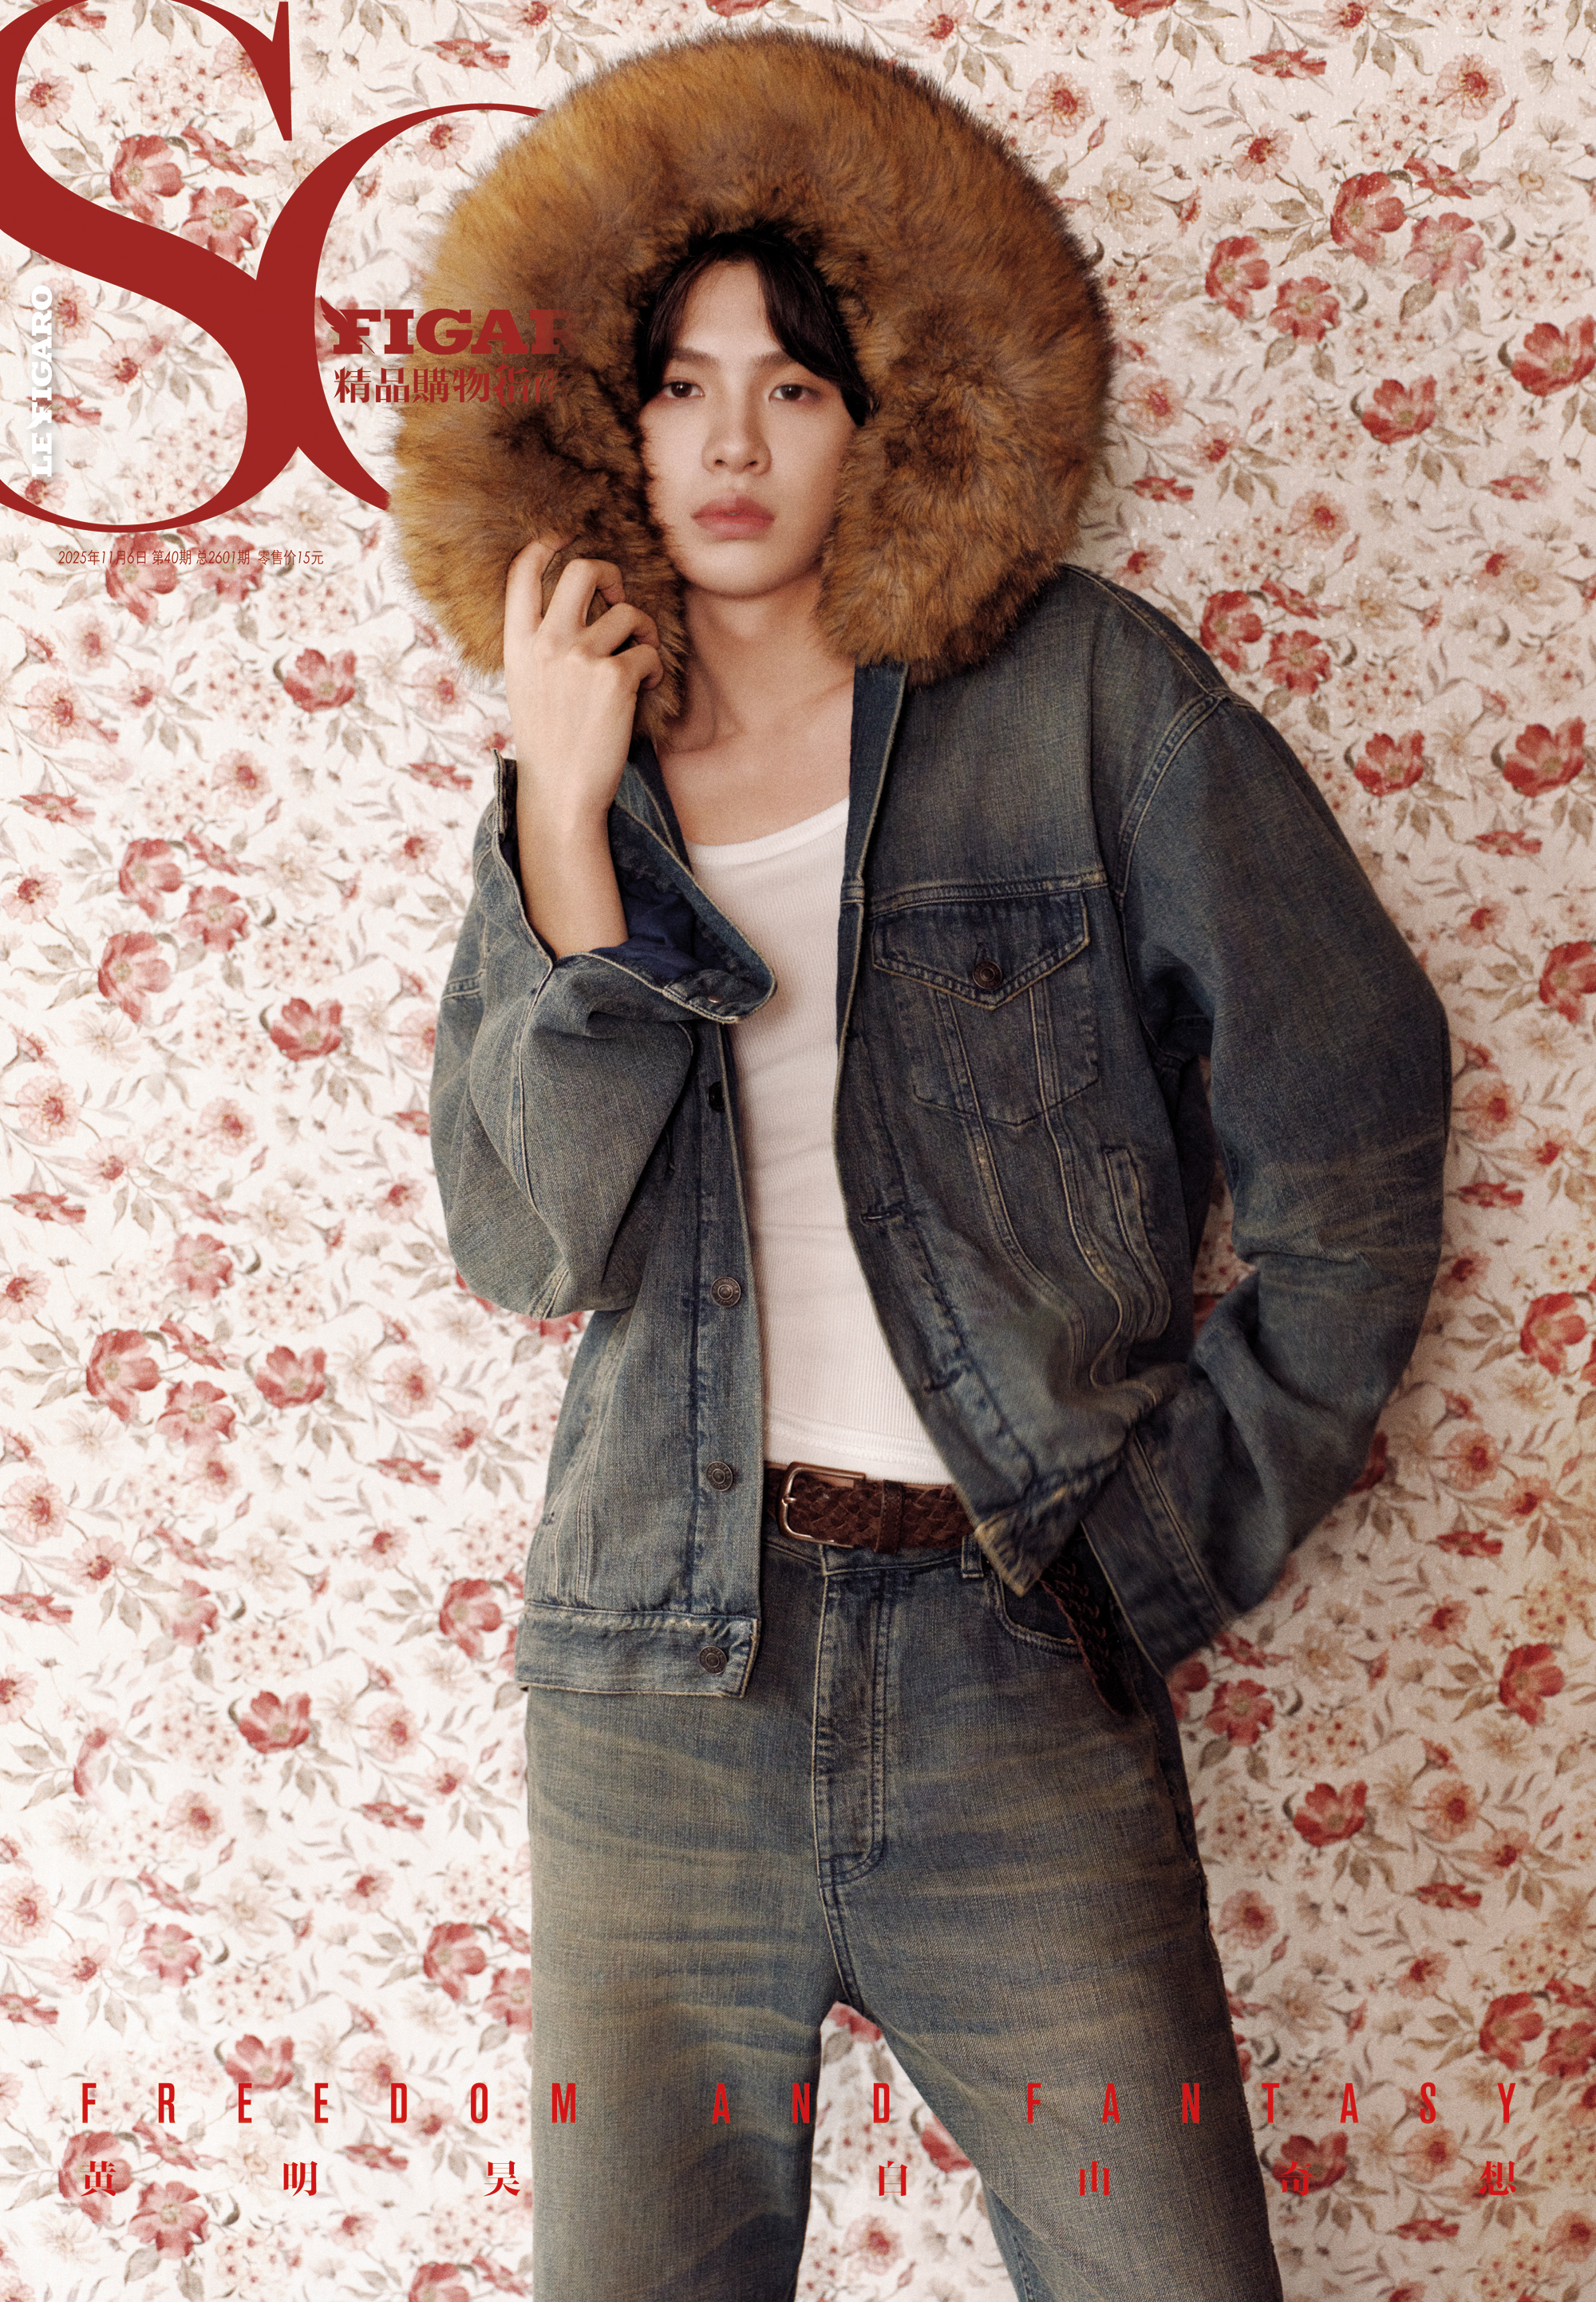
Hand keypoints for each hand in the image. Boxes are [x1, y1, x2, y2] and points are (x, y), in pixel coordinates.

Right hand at [504, 535, 661, 830]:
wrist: (560, 790)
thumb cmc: (548, 742)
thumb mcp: (526, 684)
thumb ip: (540, 644)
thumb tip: (573, 610)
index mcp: (518, 642)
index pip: (523, 573)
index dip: (546, 544)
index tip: (566, 536)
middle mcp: (547, 641)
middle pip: (583, 570)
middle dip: (610, 574)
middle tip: (618, 597)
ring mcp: (580, 657)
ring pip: (628, 612)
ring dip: (643, 631)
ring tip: (639, 659)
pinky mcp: (615, 677)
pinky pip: (648, 651)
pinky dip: (653, 669)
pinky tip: (643, 689)